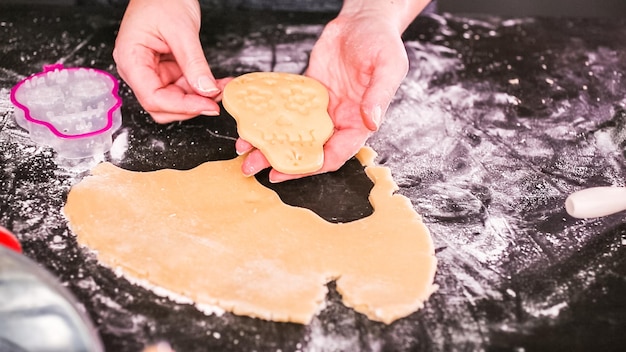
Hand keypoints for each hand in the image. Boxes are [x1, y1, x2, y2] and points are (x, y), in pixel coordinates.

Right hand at [113, 0, 229, 122]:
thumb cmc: (162, 0)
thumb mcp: (182, 31)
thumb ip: (194, 63)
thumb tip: (207, 90)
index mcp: (131, 59)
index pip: (153, 98)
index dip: (181, 107)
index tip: (207, 106)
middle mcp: (138, 70)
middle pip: (162, 106)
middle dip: (190, 105)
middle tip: (216, 100)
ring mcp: (151, 71)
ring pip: (175, 100)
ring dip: (199, 98)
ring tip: (221, 87)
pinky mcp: (165, 70)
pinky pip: (182, 89)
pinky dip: (200, 89)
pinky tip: (216, 83)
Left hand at [236, 11, 409, 181]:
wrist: (364, 19)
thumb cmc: (381, 41)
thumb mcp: (388, 66)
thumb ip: (379, 95)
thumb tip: (371, 122)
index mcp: (359, 122)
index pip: (334, 155)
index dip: (309, 166)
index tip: (284, 171)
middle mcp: (338, 119)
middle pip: (307, 149)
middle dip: (279, 159)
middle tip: (252, 165)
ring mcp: (321, 107)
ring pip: (293, 131)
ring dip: (269, 141)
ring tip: (243, 146)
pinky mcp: (307, 91)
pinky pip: (285, 107)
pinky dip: (268, 115)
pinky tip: (249, 117)